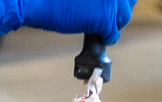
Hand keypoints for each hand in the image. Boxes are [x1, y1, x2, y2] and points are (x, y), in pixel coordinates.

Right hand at [0, 0, 136, 44]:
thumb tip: (106, 2)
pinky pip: (112, 34)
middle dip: (119, 11)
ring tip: (102, 29)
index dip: (118, 1)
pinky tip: (96, 37)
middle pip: (127, 2)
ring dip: (113, 24)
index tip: (116, 5)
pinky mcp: (105, 18)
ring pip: (123, 17)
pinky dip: (105, 39)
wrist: (34, 1)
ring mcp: (111, 1)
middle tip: (109, 19)